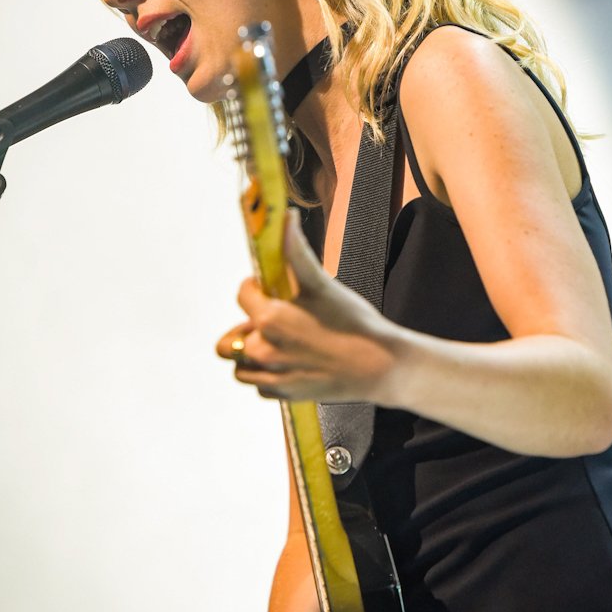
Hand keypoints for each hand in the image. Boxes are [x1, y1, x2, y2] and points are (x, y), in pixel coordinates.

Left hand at [217, 211, 399, 402]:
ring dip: (254, 352)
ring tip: (283, 343)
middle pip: (231, 338)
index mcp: (269, 318)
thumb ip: (296, 252)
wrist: (380, 366)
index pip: (242, 294)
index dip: (256, 288)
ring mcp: (271, 375)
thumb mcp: (322, 284)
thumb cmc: (354, 323)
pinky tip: (294, 361)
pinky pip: (260, 383)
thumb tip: (286, 218)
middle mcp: (263, 350)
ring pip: (241, 364)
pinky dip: (269, 373)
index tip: (273, 290)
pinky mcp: (282, 394)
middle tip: (277, 321)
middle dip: (248, 327)